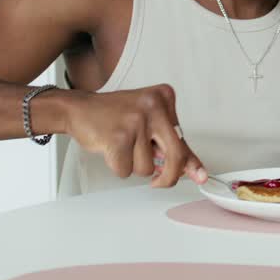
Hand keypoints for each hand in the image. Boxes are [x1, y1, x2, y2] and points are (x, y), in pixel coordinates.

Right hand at [63, 84, 206, 187]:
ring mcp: (136, 120)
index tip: (200, 176)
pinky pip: (126, 170)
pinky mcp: (118, 137)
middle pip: (176, 156)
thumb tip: (196, 171)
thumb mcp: (150, 124)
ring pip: (147, 168)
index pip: (184, 140)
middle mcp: (154, 105)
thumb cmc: (115, 117)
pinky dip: (118, 167)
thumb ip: (173, 146)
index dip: (187, 163)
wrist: (79, 109)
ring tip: (123, 146)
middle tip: (159, 182)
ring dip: (134, 165)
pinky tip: (111, 149)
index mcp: (164, 98)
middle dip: (168, 177)